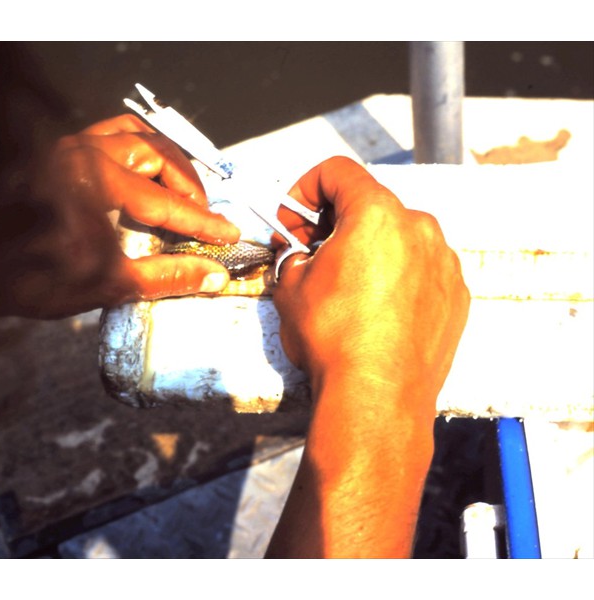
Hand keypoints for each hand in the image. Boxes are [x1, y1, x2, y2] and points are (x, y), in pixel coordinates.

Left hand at [0, 114, 239, 318]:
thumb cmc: (30, 279)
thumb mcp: (105, 284)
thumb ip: (166, 276)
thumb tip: (213, 276)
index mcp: (96, 182)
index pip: (167, 202)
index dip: (202, 222)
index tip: (228, 233)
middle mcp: (83, 152)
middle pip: (158, 156)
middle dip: (188, 186)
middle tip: (203, 217)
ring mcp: (67, 146)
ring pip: (136, 135)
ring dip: (166, 161)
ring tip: (180, 190)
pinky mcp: (57, 150)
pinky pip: (108, 132)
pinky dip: (136, 146)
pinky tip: (142, 170)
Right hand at [274, 156, 469, 405]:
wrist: (375, 397)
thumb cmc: (336, 341)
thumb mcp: (290, 288)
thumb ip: (294, 255)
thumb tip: (299, 255)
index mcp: (376, 215)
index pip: (338, 171)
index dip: (305, 188)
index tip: (295, 214)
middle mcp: (418, 229)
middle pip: (371, 205)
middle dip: (336, 222)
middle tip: (312, 251)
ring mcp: (442, 263)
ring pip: (398, 238)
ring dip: (369, 250)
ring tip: (345, 287)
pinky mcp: (455, 295)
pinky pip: (420, 270)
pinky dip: (396, 277)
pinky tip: (375, 309)